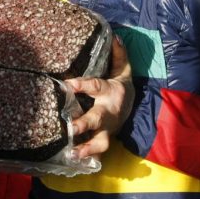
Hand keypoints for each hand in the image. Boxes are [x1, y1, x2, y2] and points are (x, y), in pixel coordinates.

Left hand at [65, 35, 134, 160]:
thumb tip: (115, 36)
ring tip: (72, 153)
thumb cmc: (120, 85)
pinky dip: (88, 158)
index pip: (96, 86)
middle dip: (84, 123)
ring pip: (101, 141)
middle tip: (70, 127)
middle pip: (97, 118)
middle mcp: (110, 112)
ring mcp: (108, 129)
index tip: (68, 84)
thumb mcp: (122, 69)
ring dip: (87, 148)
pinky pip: (97, 151)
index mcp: (112, 92)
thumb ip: (118, 54)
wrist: (132, 106)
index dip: (83, 84)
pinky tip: (74, 162)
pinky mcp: (104, 139)